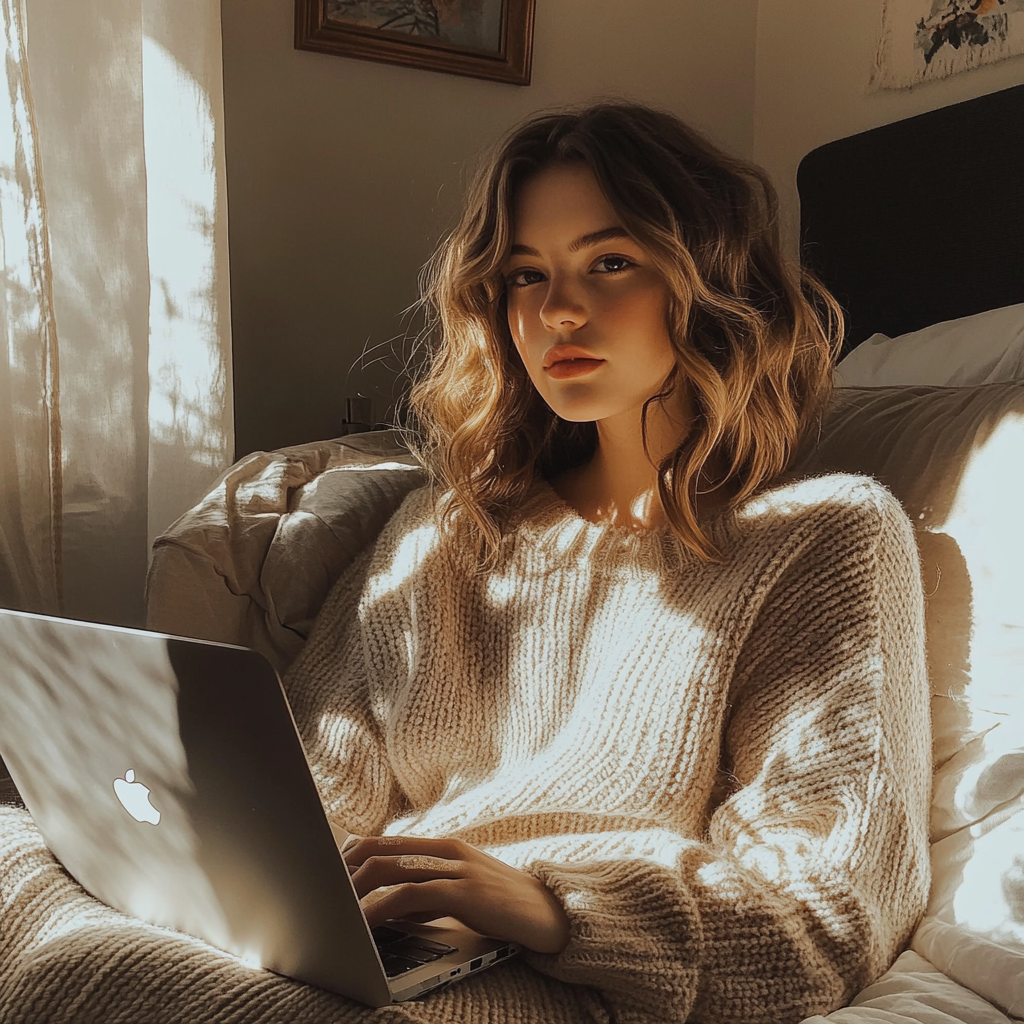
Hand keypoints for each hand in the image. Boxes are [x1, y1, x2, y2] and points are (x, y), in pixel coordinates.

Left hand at [344, 835, 570, 954]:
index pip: (387, 841)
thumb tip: (388, 908)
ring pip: (390, 869)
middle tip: (322, 893)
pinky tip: (366, 923)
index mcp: (445, 845)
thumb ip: (427, 893)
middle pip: (381, 850)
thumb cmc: (503, 905)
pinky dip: (380, 909)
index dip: (353, 854)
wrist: (550, 912)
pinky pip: (410, 895)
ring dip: (356, 891)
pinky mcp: (464, 891)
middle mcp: (447, 849)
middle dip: (345, 871)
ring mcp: (456, 868)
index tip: (329, 874)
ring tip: (335, 909)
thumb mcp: (461, 893)